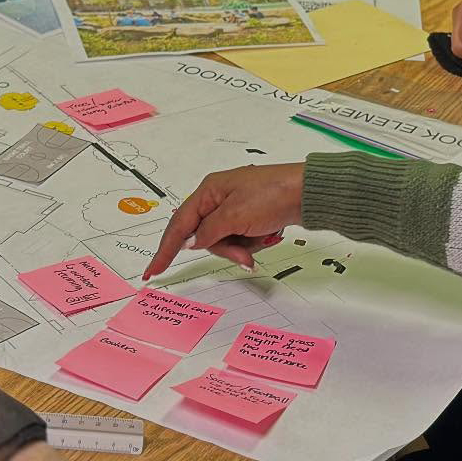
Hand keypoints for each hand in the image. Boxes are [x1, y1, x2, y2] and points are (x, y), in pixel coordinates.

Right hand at [143, 163, 304, 278]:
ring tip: (262, 240)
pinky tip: (268, 236)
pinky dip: (253, 244)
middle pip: (204, 236)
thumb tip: (191, 243)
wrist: (308, 193)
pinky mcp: (251, 217)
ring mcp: (236, 207)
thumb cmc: (273, 194)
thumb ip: (209, 232)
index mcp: (210, 190)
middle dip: (225, 249)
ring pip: (224, 241)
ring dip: (242, 248)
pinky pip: (241, 240)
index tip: (153, 270)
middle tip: (244, 254)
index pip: (179, 224)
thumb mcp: (235, 215)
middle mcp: (219, 197)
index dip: (165, 249)